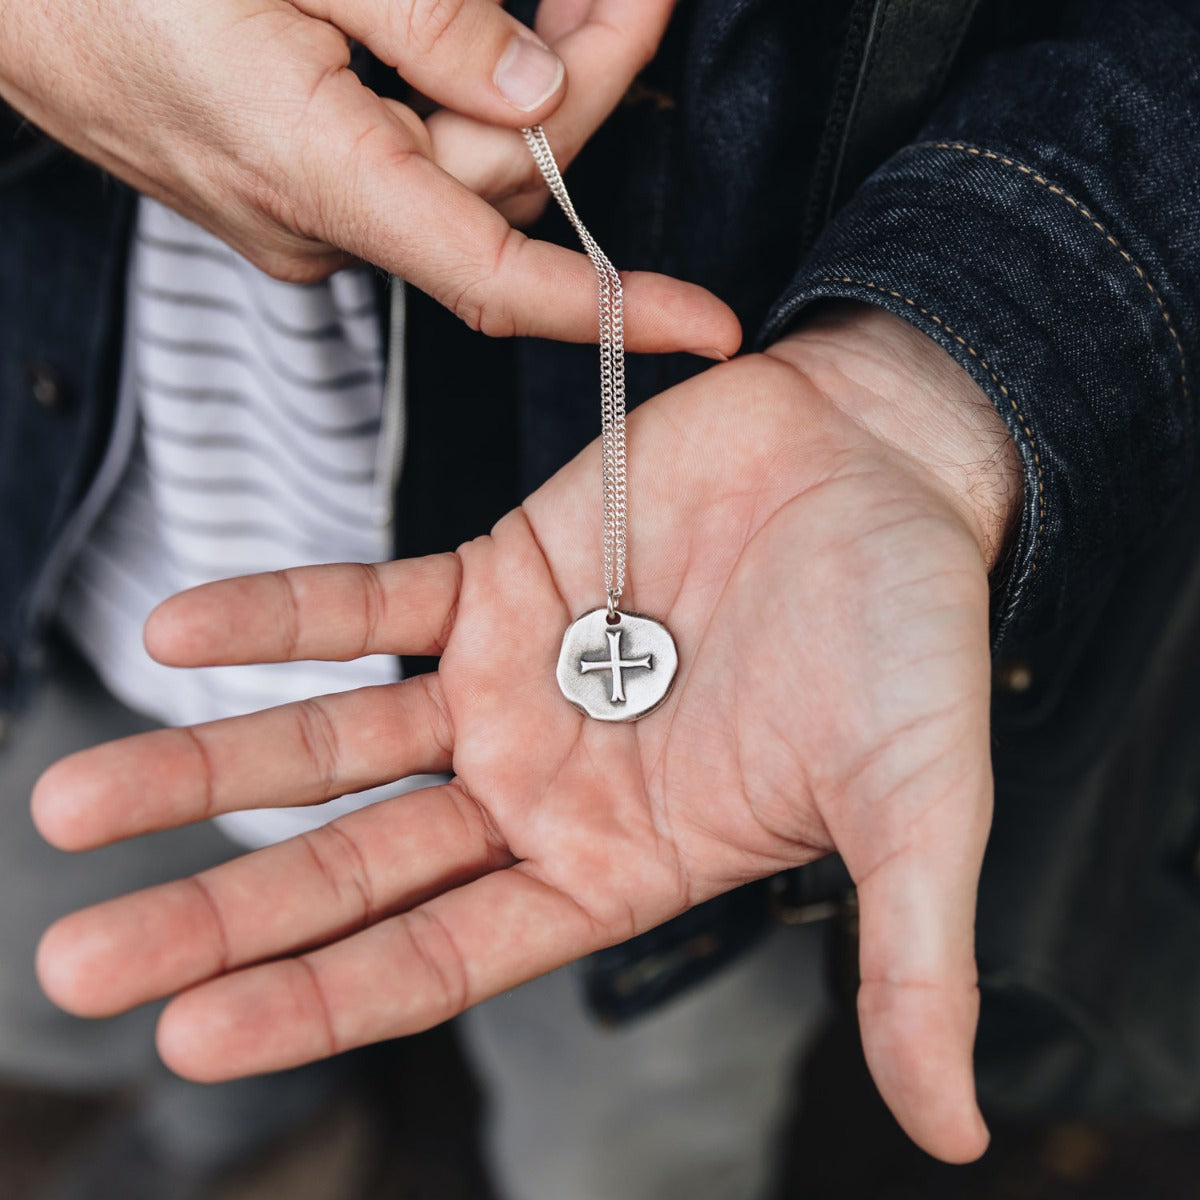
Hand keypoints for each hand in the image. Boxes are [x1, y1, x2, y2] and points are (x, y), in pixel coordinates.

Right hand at [0, 0, 734, 353]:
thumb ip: (424, 17)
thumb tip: (539, 85)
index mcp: (315, 171)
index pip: (497, 275)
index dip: (609, 306)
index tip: (702, 326)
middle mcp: (315, 219)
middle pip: (499, 193)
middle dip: (589, 95)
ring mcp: (300, 209)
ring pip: (460, 176)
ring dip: (530, 91)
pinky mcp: (289, 182)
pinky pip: (410, 164)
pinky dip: (462, 106)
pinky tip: (487, 39)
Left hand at [34, 305, 1019, 1162]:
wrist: (880, 469)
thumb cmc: (911, 634)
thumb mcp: (918, 806)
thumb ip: (910, 960)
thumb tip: (955, 1133)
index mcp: (621, 862)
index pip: (446, 956)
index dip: (326, 1000)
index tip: (196, 1035)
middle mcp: (543, 785)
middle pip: (355, 869)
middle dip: (221, 915)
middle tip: (78, 961)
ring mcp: (507, 681)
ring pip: (332, 744)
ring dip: (206, 767)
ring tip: (72, 803)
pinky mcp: (497, 575)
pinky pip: (367, 604)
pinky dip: (281, 616)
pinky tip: (183, 630)